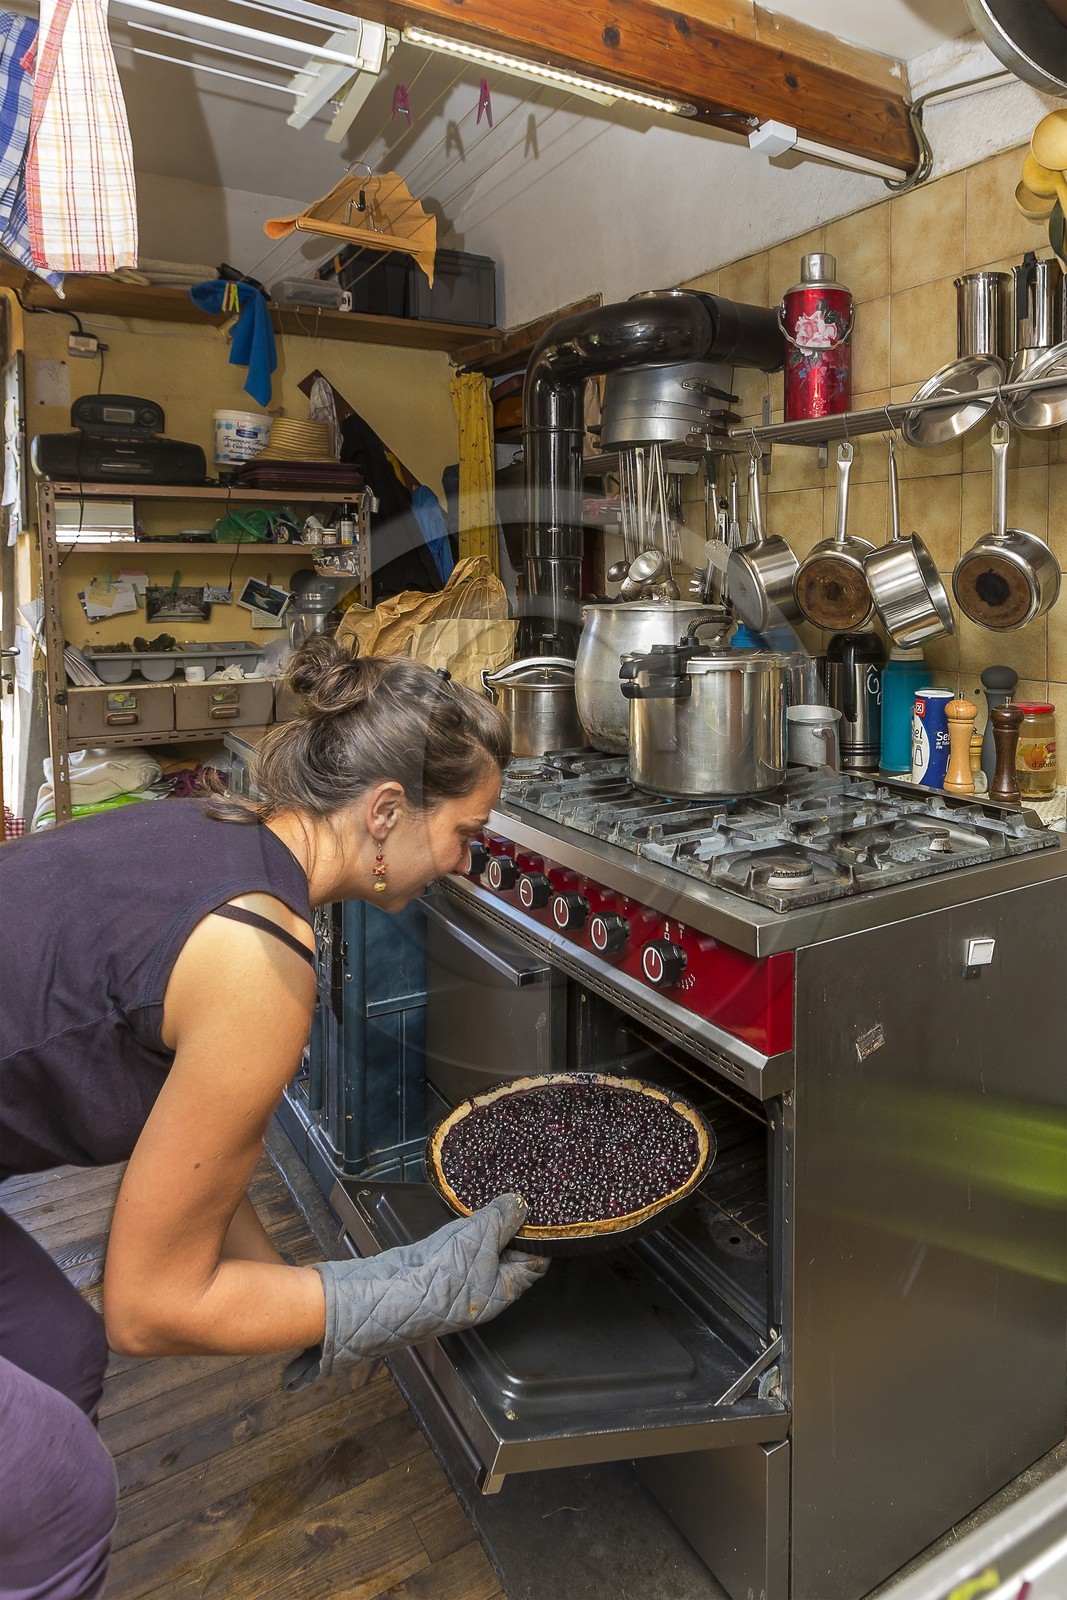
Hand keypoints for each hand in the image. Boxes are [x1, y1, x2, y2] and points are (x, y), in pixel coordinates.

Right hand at [285, 1195, 548, 1386]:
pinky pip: (463, 1247)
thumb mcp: (480, 1238)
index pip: (536, 1263)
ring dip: (490, 1226)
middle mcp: (487, 1289)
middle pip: (511, 1254)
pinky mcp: (441, 1268)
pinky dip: (468, 1229)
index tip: (545, 1211)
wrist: (391, 1292)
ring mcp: (463, 1280)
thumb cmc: (442, 1275)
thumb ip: (502, 1218)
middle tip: (519, 1196)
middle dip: (514, 1227)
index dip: (541, 1236)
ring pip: (486, 1249)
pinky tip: (467, 1213)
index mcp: (505, 1291)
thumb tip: (520, 1204)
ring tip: (496, 1199)